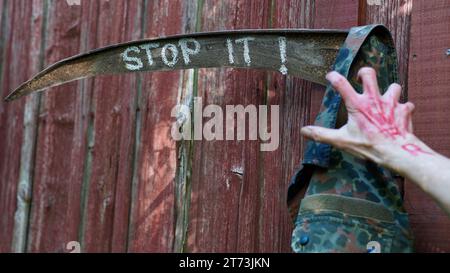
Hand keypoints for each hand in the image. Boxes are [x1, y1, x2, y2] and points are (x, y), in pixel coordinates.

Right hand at [301, 67, 430, 166]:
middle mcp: (374, 99)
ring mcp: (391, 103)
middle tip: (360, 79)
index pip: (341, 84)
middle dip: (364, 73)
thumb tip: (304, 131)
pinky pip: (407, 105)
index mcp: (357, 105)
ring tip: (384, 97)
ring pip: (393, 86)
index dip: (334, 77)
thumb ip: (321, 134)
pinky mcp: (404, 111)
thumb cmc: (369, 146)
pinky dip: (403, 108)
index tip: (330, 76)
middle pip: (369, 74)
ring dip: (389, 91)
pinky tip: (400, 114)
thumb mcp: (341, 141)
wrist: (397, 151)